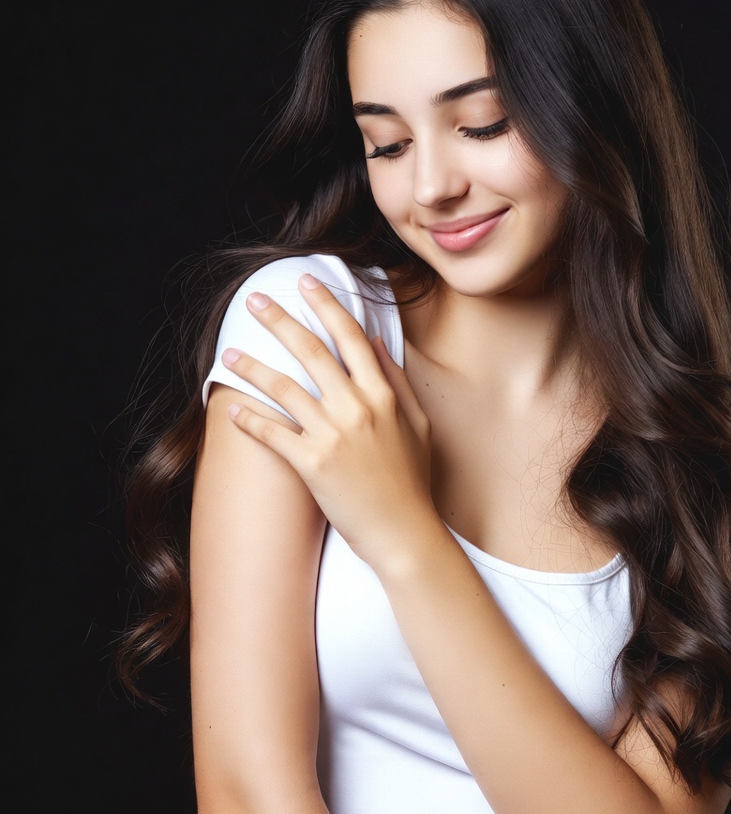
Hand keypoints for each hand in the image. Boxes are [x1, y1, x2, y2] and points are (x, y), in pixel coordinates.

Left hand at [221, 272, 436, 570]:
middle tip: (254, 301)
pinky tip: (231, 409)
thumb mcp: (418, 423)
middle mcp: (356, 407)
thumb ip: (397, 380)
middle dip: (278, 320)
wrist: (403, 531)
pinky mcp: (311, 464)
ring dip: (251, 367)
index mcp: (383, 394)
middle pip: (310, 351)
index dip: (326, 305)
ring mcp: (332, 435)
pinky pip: (272, 433)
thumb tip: (375, 343)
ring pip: (283, 388)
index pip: (350, 336)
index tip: (307, 283)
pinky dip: (249, 419)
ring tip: (229, 354)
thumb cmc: (412, 479)